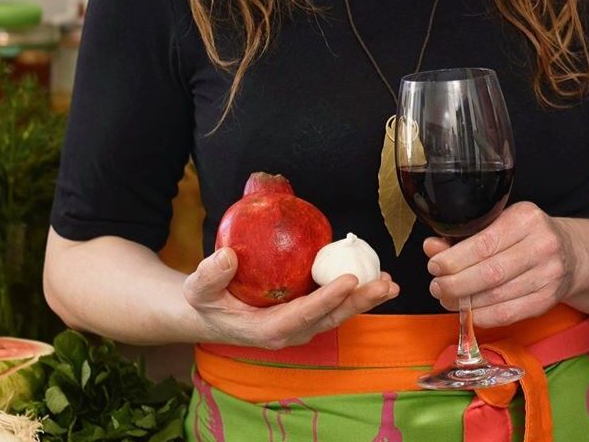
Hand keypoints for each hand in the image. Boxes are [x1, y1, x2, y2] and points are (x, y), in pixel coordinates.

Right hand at [180, 246, 398, 349]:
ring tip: (390, 283)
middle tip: (385, 284)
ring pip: (338, 314)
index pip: (303, 315)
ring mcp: (300, 326)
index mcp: (267, 329)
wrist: (208, 314)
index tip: (349, 281)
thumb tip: (227, 256)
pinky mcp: (306, 316)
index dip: (327, 300)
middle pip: (331, 318)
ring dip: (365, 300)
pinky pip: (334, 306)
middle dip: (360, 302)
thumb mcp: (198, 288)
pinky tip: (373, 278)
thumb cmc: (206, 300)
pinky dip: (356, 294)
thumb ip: (210, 274)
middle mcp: (290, 332)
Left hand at [425, 202, 578, 328]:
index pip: (483, 243)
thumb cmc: (527, 237)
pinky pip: (508, 314)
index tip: (435, 266)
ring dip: (466, 303)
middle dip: (456, 284)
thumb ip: (464, 236)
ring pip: (497, 296)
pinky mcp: (548, 299)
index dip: (454, 259)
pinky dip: (483, 316)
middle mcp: (542, 245)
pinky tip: (469, 312)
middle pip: (490, 272)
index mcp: (526, 218)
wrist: (571, 254)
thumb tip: (431, 248)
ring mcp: (549, 274)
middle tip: (437, 287)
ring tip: (448, 299)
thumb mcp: (500, 224)